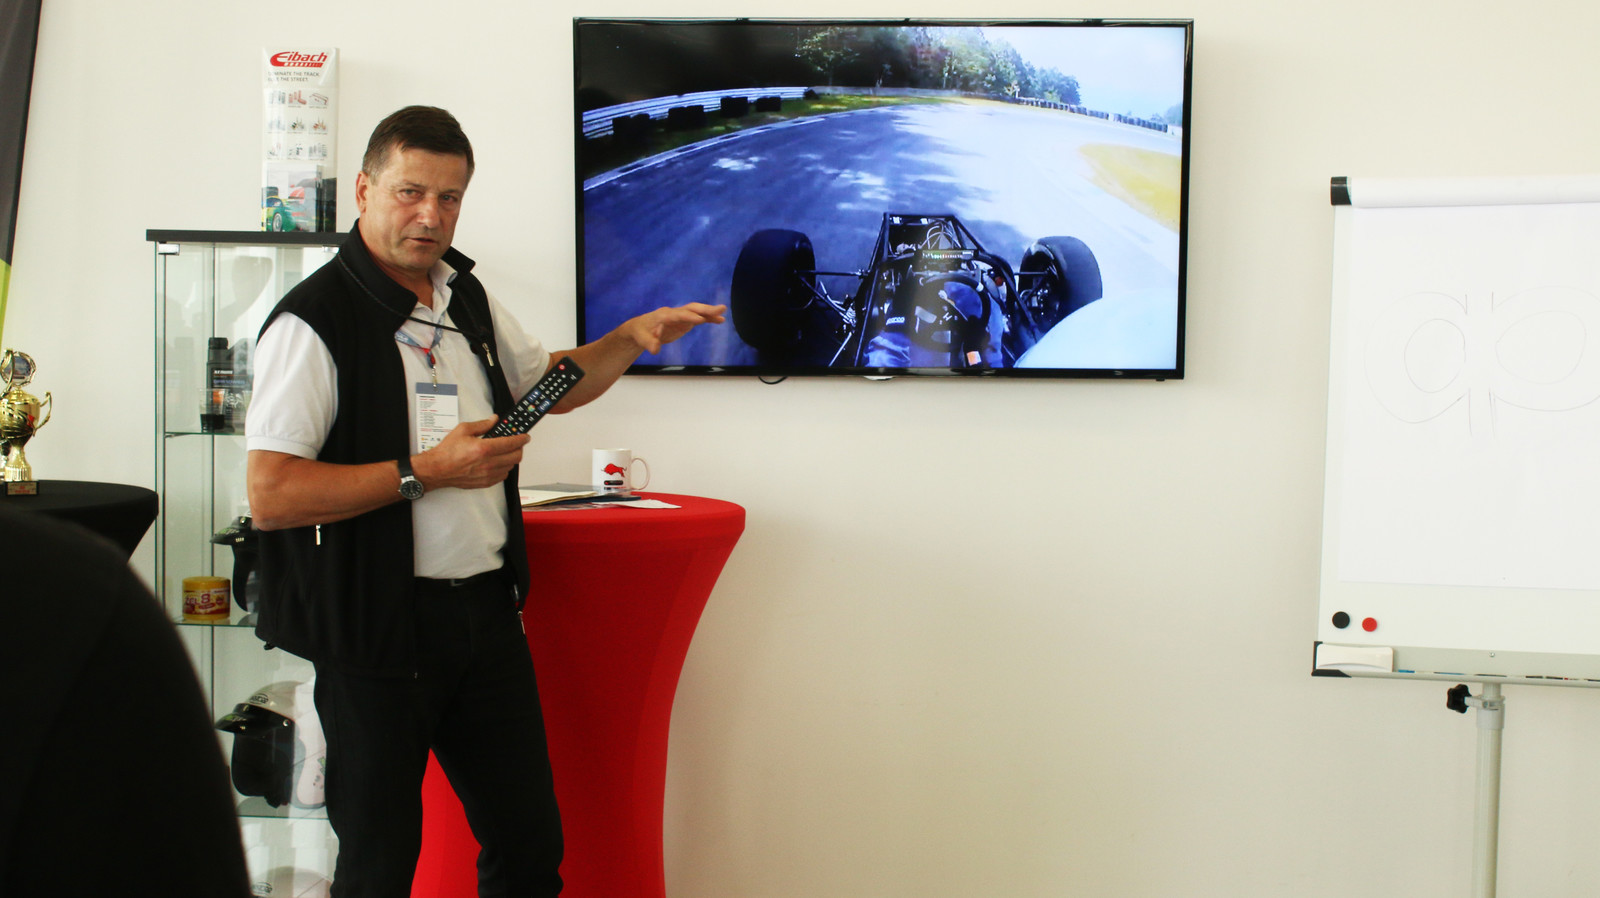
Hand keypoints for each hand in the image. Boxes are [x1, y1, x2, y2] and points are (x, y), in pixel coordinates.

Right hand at [413, 417, 529, 489]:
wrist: (437, 469)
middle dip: (519, 448)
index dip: (522, 439)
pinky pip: (503, 476)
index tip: (525, 437)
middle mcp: (488, 463)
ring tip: (505, 452)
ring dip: (511, 458)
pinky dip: (504, 469)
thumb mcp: (463, 430)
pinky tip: (498, 463)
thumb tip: (494, 420)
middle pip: (516, 456)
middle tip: (516, 443)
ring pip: (510, 467)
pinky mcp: (485, 482)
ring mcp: (488, 474)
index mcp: (484, 448)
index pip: (511, 443)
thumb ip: (482, 424)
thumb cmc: (447, 451)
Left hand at [621, 302, 726, 354]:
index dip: (688, 317)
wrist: (641, 328)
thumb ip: (649, 343)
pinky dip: (709, 319)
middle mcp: (674, 313)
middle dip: (705, 309)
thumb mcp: (641, 338)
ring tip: (723, 313)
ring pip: (697, 311)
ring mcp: (680, 316)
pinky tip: (720, 320)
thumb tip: (655, 349)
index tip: (700, 319)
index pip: (677, 315)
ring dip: (710, 312)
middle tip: (719, 309)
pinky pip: (699, 318)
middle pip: (691, 309)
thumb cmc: (640, 332)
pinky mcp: (684, 321)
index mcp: (663, 315)